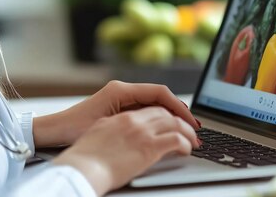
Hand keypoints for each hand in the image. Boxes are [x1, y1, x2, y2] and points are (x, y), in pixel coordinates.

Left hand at [32, 80, 200, 146]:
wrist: (53, 130)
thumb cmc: (73, 128)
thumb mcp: (107, 126)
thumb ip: (133, 123)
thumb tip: (161, 125)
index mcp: (120, 90)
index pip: (159, 93)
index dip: (178, 106)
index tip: (190, 120)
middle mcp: (122, 91)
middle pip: (159, 97)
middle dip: (178, 112)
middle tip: (193, 127)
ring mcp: (120, 99)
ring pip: (153, 104)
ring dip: (169, 116)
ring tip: (184, 131)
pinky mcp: (118, 108)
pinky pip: (144, 110)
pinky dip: (157, 119)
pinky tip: (165, 132)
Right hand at [52, 106, 199, 195]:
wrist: (82, 168)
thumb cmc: (85, 157)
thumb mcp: (99, 134)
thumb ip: (114, 128)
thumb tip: (124, 134)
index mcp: (120, 115)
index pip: (150, 106)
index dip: (166, 111)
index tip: (174, 118)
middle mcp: (132, 119)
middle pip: (165, 111)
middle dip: (180, 118)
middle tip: (190, 129)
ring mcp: (141, 131)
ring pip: (174, 122)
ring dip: (187, 131)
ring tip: (193, 140)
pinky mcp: (148, 146)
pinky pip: (175, 139)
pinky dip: (185, 143)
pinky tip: (186, 149)